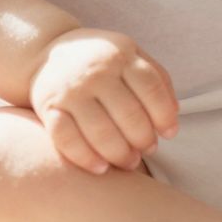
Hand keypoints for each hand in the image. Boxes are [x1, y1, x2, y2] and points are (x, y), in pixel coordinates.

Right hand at [27, 28, 179, 174]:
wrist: (46, 51)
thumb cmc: (101, 61)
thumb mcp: (130, 55)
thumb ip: (157, 78)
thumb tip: (175, 114)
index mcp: (121, 55)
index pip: (152, 89)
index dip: (165, 116)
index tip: (169, 134)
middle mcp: (96, 71)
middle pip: (129, 115)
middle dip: (143, 140)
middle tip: (147, 150)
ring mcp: (71, 90)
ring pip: (101, 132)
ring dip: (120, 154)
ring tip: (130, 162)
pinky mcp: (48, 108)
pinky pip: (67, 139)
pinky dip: (85, 158)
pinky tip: (101, 169)